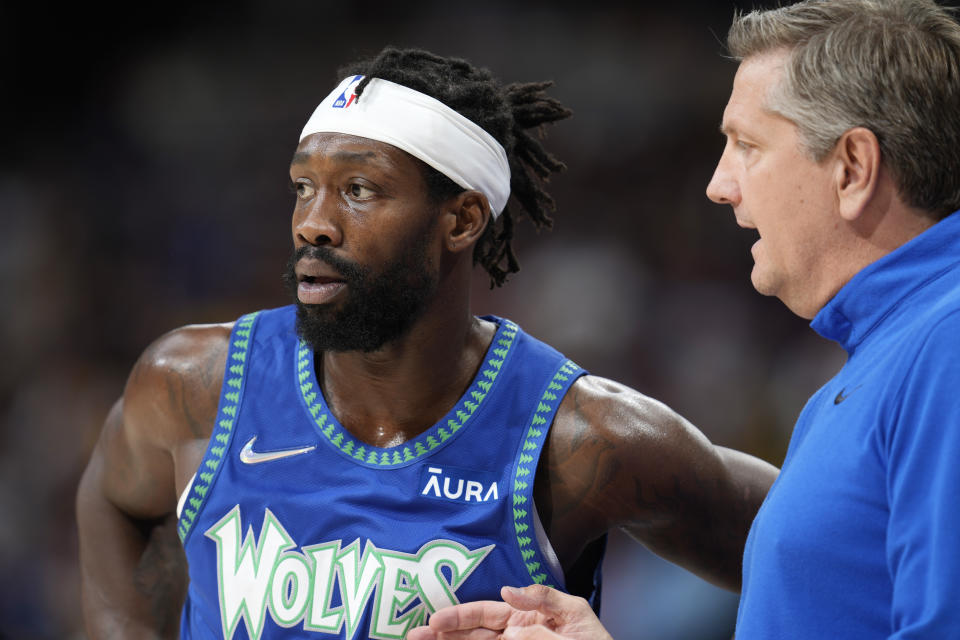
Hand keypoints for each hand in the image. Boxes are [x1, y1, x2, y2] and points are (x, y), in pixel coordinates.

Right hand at [405, 584, 612, 639]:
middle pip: (472, 634)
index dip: (459, 616)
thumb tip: (507, 590)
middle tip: (415, 635)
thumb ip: (544, 601)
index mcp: (527, 617)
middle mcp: (515, 637)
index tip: (435, 619)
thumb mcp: (577, 615)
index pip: (485, 613)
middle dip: (443, 633)